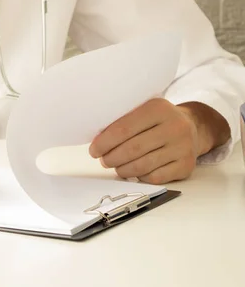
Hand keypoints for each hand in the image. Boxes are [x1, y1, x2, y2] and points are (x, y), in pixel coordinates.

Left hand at [88, 98, 227, 184]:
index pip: (123, 129)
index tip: (94, 150)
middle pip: (132, 149)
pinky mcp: (186, 166)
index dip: (104, 142)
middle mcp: (175, 126)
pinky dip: (139, 177)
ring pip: (142, 166)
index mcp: (158, 108)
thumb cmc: (156, 121)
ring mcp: (183, 147)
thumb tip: (95, 140)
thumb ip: (121, 121)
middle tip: (103, 160)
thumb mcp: (142, 110)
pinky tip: (134, 171)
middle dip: (111, 158)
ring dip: (122, 170)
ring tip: (116, 167)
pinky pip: (154, 177)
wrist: (193, 128)